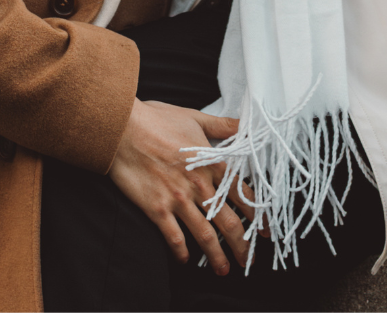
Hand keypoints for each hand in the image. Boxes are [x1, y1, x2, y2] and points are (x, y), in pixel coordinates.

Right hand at [109, 98, 249, 274]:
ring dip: (217, 256)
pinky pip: (174, 237)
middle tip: (249, 260)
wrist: (122, 129)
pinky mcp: (157, 209)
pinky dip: (182, 252)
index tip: (264, 231)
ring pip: (205, 235)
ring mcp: (178, 199)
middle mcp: (199, 185)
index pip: (242, 194)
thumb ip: (222, 125)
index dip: (257, 215)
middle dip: (242, 245)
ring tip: (224, 270)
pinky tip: (185, 259)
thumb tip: (246, 123)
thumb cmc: (157, 120)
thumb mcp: (194, 117)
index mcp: (211, 163)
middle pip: (229, 222)